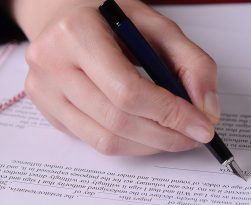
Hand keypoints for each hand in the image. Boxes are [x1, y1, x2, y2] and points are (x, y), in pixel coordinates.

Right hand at [12, 0, 219, 154]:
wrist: (63, 13)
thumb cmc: (112, 19)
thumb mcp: (158, 26)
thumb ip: (192, 63)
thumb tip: (207, 111)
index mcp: (76, 33)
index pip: (128, 92)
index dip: (170, 115)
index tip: (203, 127)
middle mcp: (51, 63)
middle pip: (118, 121)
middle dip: (166, 136)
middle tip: (195, 137)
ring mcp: (43, 91)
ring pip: (106, 141)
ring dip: (151, 146)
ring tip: (177, 136)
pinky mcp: (47, 111)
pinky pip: (95, 142)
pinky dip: (131, 144)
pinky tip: (149, 132)